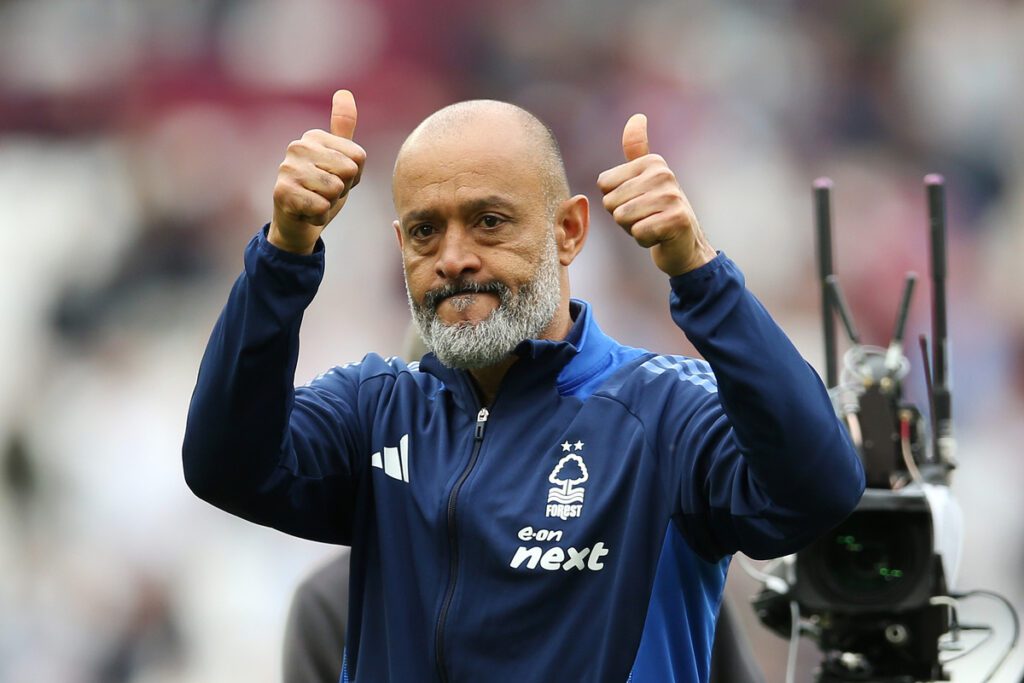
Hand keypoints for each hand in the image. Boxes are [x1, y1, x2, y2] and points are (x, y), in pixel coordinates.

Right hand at [269, 90, 365, 253]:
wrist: (297, 223)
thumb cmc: (321, 189)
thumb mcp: (339, 159)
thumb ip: (343, 128)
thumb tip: (344, 92)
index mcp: (314, 136)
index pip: (358, 157)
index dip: (354, 175)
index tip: (336, 178)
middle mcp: (297, 146)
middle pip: (348, 171)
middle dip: (342, 189)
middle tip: (324, 192)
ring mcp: (286, 168)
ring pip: (335, 189)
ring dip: (330, 203)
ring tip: (315, 200)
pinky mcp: (282, 192)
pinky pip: (321, 207)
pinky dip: (319, 216)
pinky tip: (307, 212)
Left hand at [597, 114, 715, 275]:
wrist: (685, 244)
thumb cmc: (657, 212)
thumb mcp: (645, 177)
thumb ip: (636, 149)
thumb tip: (636, 116)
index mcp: (651, 162)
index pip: (603, 184)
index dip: (615, 200)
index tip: (638, 202)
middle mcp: (663, 174)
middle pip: (610, 203)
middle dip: (623, 218)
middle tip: (646, 217)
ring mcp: (672, 196)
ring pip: (622, 218)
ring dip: (633, 229)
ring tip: (652, 225)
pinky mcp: (677, 219)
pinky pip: (638, 233)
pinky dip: (644, 240)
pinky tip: (659, 236)